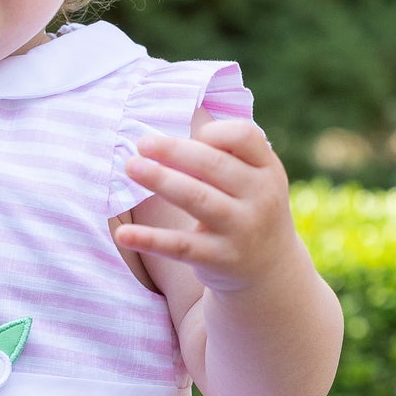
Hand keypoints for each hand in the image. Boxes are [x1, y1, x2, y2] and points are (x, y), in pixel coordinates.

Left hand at [117, 117, 295, 292]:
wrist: (271, 269)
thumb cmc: (248, 207)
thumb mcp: (254, 177)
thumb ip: (225, 152)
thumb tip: (176, 126)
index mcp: (267, 168)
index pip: (244, 136)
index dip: (213, 132)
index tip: (191, 136)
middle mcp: (260, 197)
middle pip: (213, 164)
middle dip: (174, 150)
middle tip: (141, 143)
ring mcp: (240, 229)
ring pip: (196, 198)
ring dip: (161, 180)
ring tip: (131, 167)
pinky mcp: (219, 258)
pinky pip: (180, 246)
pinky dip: (150, 240)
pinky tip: (124, 234)